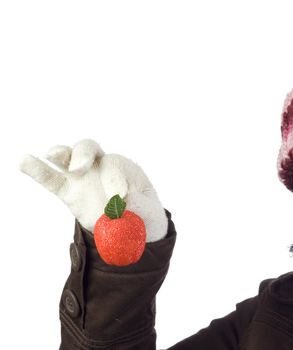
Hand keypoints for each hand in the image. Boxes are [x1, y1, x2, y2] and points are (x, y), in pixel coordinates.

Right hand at [20, 139, 167, 241]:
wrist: (134, 230)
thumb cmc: (144, 216)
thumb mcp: (150, 213)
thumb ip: (140, 207)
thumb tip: (124, 205)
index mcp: (125, 168)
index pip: (113, 164)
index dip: (113, 179)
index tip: (119, 199)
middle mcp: (102, 167)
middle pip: (89, 148)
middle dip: (83, 154)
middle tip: (80, 169)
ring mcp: (83, 178)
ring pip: (67, 158)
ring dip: (59, 154)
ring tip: (51, 155)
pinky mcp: (70, 192)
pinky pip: (52, 180)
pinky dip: (38, 170)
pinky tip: (23, 161)